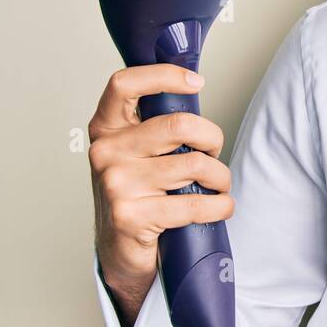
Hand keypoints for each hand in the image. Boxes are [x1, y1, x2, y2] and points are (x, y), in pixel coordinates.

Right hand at [88, 65, 233, 324]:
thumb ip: (154, 123)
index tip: (195, 82)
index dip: (164, 76)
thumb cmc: (137, 194)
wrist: (120, 251)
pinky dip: (219, 206)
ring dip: (220, 177)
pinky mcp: (130, 216)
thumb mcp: (136, 152)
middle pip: (178, 125)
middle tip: (214, 153)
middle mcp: (106, 152)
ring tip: (219, 185)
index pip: (125, 84)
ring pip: (194, 165)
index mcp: (105, 129)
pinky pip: (194, 203)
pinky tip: (221, 207)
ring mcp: (115, 184)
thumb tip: (193, 88)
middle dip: (212, 138)